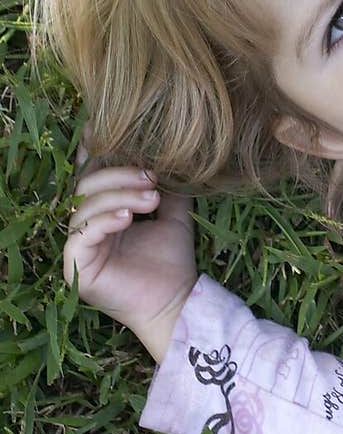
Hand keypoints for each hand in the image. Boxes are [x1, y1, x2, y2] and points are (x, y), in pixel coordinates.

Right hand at [64, 137, 197, 361]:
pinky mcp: (76, 267)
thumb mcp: (173, 215)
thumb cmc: (171, 262)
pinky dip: (104, 220)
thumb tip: (173, 159)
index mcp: (103, 213)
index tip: (111, 132)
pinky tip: (128, 217)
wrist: (176, 301)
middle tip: (152, 178)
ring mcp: (78, 247)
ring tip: (151, 199)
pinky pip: (81, 235)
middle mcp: (86, 227)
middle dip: (120, 175)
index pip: (93, 176)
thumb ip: (167, 188)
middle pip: (86, 185)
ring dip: (119, 195)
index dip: (97, 153)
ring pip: (84, 207)